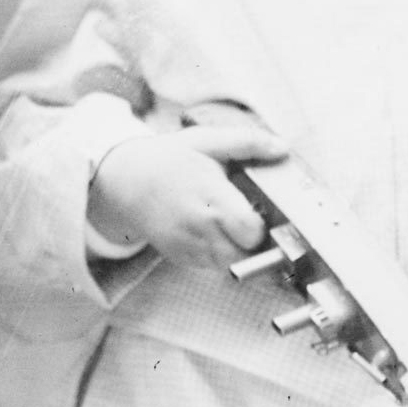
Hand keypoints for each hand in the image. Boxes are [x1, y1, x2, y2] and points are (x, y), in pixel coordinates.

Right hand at [86, 106, 285, 268]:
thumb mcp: (207, 141)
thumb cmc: (170, 160)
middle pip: (246, 253)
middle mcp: (198, 226)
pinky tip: (213, 230)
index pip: (250, 230)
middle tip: (249, 218)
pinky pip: (213, 265)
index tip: (260, 211)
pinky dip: (220, 253)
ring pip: (231, 263)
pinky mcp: (181, 257)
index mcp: (210, 195)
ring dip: (238, 248)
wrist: (126, 181)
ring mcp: (187, 245)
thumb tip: (282, 148)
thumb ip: (247, 143)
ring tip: (230, 223)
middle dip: (254, 239)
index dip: (262, 224)